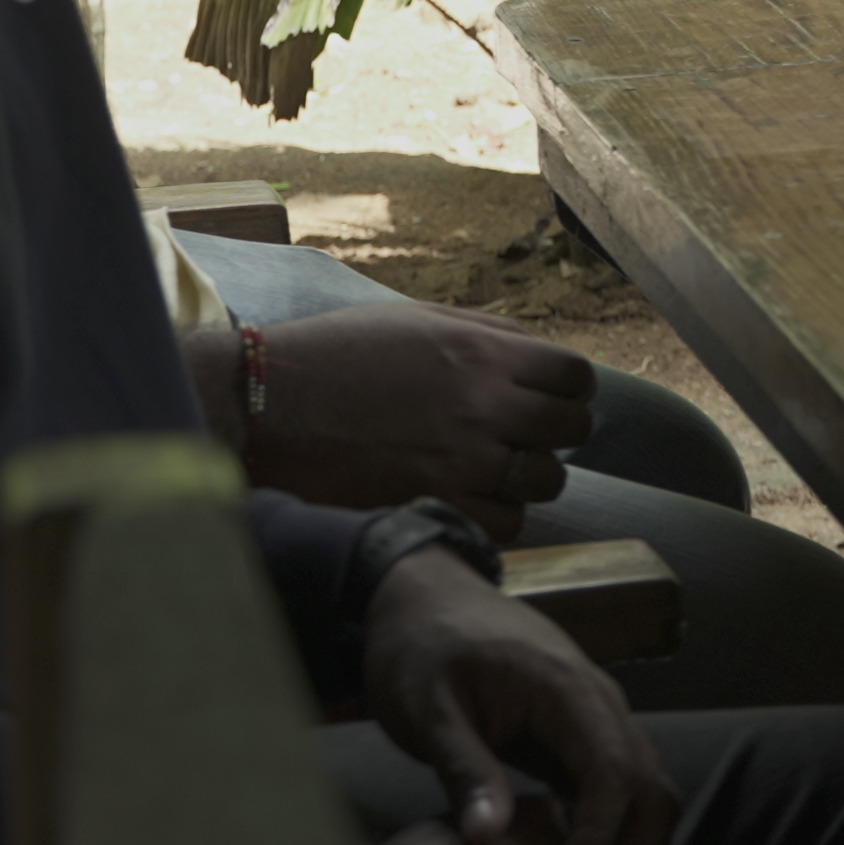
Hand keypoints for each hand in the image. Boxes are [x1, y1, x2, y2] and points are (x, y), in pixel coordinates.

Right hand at [246, 305, 589, 521]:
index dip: (569, 389)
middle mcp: (483, 405)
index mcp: (481, 352)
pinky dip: (497, 517)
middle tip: (524, 438)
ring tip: (495, 472)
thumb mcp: (415, 319)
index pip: (575, 375)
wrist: (268, 405)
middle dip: (556, 433)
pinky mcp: (434, 505)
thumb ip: (485, 332)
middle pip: (571, 429)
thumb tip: (535, 351)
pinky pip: (506, 526)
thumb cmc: (336, 354)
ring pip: (546, 482)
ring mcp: (462, 461)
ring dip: (528, 479)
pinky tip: (470, 501)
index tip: (551, 398)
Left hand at [357, 547, 677, 844]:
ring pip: (646, 797)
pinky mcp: (581, 740)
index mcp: (566, 689)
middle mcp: (600, 705)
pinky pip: (620, 796)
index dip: (596, 841)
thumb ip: (463, 769)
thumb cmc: (420, 647)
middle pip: (650, 792)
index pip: (611, 773)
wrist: (422, 596)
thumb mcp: (426, 707)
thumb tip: (487, 840)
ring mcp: (596, 722)